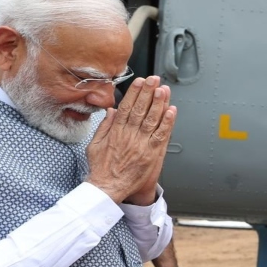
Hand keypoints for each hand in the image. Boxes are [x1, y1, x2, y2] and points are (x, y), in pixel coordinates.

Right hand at [86, 76, 176, 204]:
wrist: (107, 188)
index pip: (127, 107)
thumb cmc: (101, 168)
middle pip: (141, 109)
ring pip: (152, 119)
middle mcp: (129, 135)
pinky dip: (167, 123)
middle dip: (148, 92)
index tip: (139, 81)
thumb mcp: (95, 144)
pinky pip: (161, 136)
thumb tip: (111, 110)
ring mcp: (141, 144)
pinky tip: (172, 111)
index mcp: (116, 131)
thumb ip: (104, 126)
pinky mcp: (151, 154)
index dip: (134, 92)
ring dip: (159, 103)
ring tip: (163, 90)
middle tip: (154, 79)